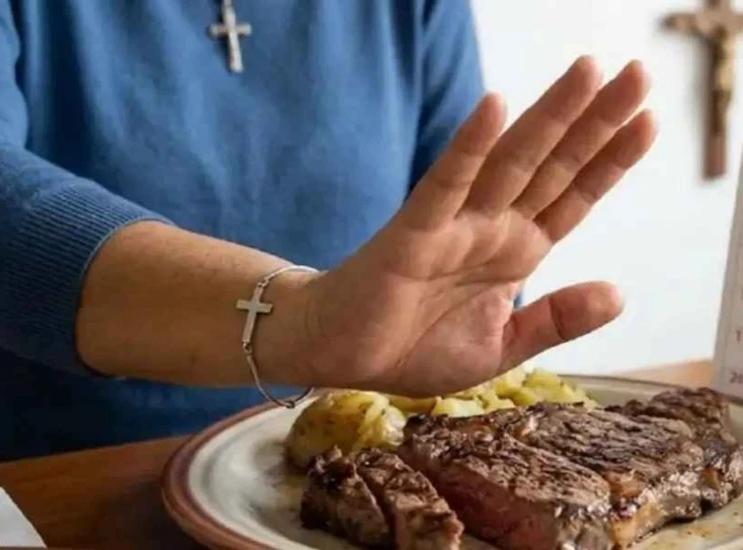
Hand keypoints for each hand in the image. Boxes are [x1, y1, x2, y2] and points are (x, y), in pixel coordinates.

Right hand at [303, 56, 655, 396]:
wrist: (341, 355)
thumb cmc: (411, 347)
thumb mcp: (500, 348)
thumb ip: (555, 320)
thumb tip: (618, 293)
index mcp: (515, 253)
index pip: (572, 198)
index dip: (610, 160)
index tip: (649, 121)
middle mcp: (491, 229)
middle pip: (552, 166)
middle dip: (596, 121)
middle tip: (637, 74)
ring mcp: (453, 226)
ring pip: (509, 163)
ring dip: (549, 118)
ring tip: (589, 73)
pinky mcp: (411, 233)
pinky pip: (445, 185)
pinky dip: (469, 147)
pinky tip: (495, 107)